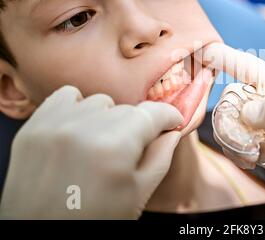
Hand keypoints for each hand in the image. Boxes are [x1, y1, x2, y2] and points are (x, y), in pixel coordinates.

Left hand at [0, 86, 182, 218]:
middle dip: (136, 127)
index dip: (168, 116)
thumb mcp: (138, 195)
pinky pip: (67, 97)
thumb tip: (172, 131)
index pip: (153, 113)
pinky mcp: (34, 126)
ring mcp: (55, 125)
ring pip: (100, 102)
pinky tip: (80, 131)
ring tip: (101, 145)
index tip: (172, 122)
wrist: (42, 235)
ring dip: (108, 118)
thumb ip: (161, 157)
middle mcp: (84, 128)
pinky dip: (78, 108)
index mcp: (116, 147)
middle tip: (129, 151)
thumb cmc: (95, 221)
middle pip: (128, 109)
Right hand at [202, 43, 264, 219]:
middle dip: (233, 115)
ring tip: (255, 155)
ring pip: (239, 124)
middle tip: (244, 137)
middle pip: (240, 98)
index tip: (203, 51)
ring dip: (238, 139)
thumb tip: (246, 110)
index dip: (228, 59)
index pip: (255, 69)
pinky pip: (244, 146)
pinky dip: (244, 153)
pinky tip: (261, 162)